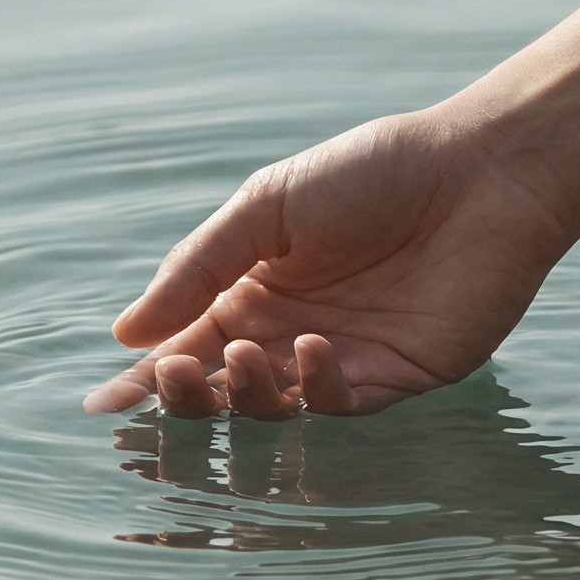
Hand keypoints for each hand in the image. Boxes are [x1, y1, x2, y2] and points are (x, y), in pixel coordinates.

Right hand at [85, 109, 578, 417]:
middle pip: (221, 389)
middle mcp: (291, 333)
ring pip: (274, 407)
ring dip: (247, 392)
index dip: (145, 379)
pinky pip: (341, 404)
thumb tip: (126, 333)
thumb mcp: (266, 206)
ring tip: (245, 352)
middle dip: (187, 395)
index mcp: (253, 290)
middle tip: (172, 377)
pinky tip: (311, 349)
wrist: (477, 172)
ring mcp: (344, 360)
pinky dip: (316, 387)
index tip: (102, 406)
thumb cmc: (371, 174)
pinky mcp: (397, 378)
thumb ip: (199, 267)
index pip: (187, 346)